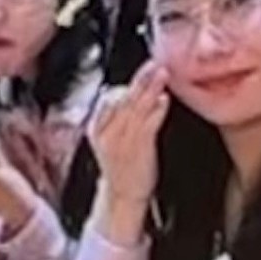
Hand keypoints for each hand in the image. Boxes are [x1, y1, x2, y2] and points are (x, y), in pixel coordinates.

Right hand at [86, 64, 169, 231]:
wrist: (122, 195)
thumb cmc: (122, 167)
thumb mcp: (112, 139)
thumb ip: (119, 118)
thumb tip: (133, 96)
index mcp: (97, 126)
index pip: (110, 96)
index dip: (128, 82)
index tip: (143, 68)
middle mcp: (106, 130)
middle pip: (123, 98)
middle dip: (139, 79)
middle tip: (154, 63)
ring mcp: (121, 140)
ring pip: (135, 107)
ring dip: (149, 89)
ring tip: (161, 74)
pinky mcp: (137, 149)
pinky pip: (147, 125)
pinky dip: (155, 111)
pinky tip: (163, 100)